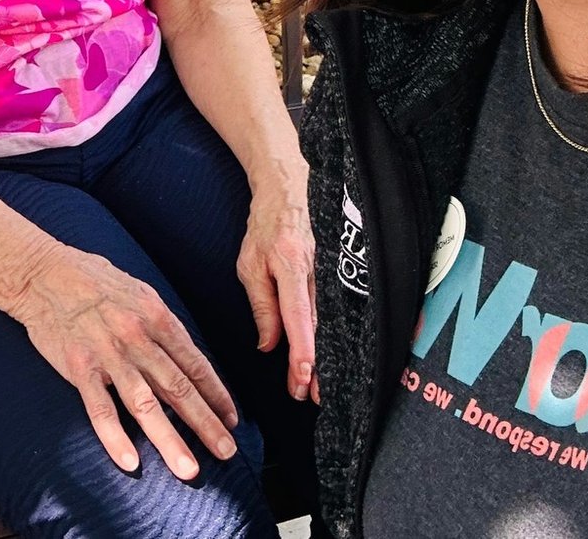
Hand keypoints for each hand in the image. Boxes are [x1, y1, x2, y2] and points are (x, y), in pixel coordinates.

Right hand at [11, 245, 240, 479]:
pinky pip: (100, 408)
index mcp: (156, 316)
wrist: (42, 273)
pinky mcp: (79, 367)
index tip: (231, 419)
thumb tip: (184, 354)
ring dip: (170, 440)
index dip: (216, 394)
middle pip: (178, 388)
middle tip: (226, 452)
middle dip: (206, 424)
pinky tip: (130, 462)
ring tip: (189, 470)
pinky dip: (115, 437)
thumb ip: (160, 323)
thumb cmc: (92, 278)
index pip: (195, 364)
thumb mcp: (137, 290)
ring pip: (145, 405)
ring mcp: (108, 355)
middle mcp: (137, 337)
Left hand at [237, 159, 317, 402]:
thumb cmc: (266, 227)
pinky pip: (336, 312)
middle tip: (314, 396)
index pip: (298, 315)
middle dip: (318, 364)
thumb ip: (261, 305)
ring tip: (324, 387)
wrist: (290, 191)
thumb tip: (269, 345)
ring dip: (328, 355)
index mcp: (291, 265)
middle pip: (320, 326)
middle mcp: (317, 271)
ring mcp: (332, 272)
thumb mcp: (250, 264)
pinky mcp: (337, 275)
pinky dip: (336, 338)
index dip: (302, 349)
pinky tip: (337, 360)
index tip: (302, 377)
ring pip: (331, 322)